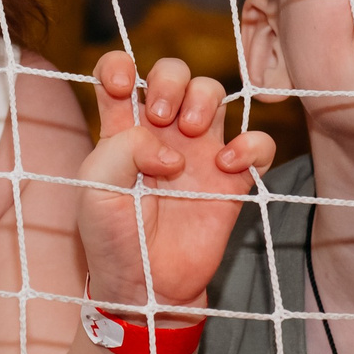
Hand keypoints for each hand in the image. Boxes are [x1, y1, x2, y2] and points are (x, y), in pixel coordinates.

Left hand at [78, 54, 269, 307]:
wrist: (146, 287)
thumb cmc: (113, 239)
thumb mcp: (96, 189)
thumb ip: (123, 149)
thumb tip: (170, 148)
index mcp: (120, 130)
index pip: (119, 74)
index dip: (119, 66)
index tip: (122, 85)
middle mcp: (161, 134)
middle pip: (174, 74)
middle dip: (170, 80)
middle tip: (163, 115)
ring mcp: (199, 154)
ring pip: (213, 94)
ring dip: (204, 100)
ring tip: (190, 133)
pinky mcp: (232, 180)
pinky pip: (257, 143)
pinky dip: (249, 144)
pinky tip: (227, 165)